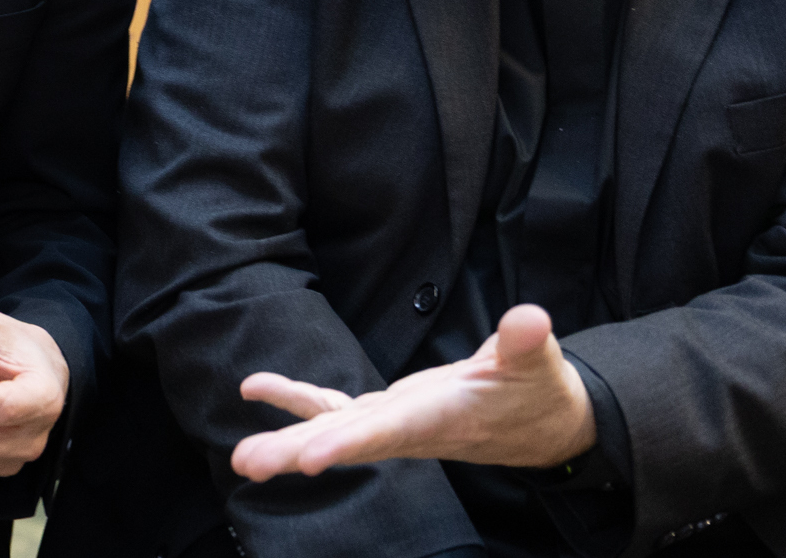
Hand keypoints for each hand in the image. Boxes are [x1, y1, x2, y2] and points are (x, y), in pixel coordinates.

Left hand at [233, 304, 595, 480]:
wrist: (541, 421)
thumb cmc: (539, 391)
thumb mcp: (538, 364)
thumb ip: (527, 344)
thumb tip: (530, 321)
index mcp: (440, 418)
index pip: (389, 433)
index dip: (348, 443)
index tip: (308, 458)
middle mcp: (409, 428)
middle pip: (346, 443)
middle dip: (297, 453)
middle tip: (248, 463)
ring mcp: (395, 422)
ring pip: (332, 431)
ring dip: (287, 438)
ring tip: (244, 457)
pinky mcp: (390, 411)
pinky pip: (335, 409)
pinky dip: (298, 401)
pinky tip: (260, 390)